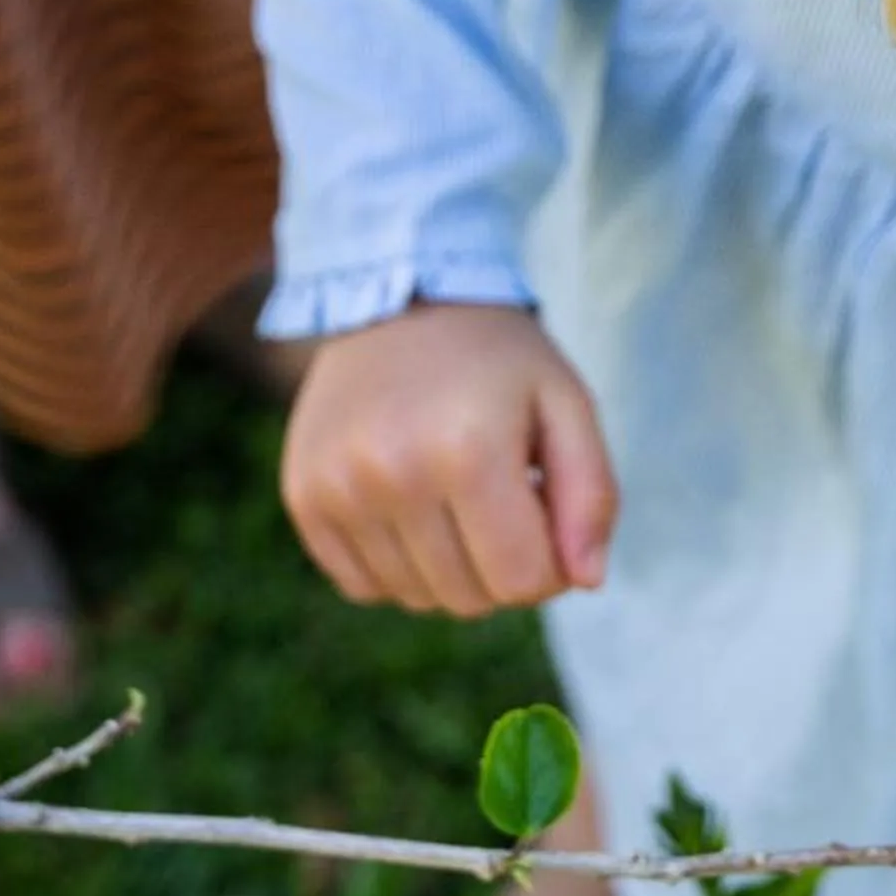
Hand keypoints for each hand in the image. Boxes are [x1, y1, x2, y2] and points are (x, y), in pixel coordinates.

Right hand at [280, 303, 615, 614]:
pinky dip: (398, 567)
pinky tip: (413, 507)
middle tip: (504, 501)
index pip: (522, 580)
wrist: (398, 297)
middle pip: (469, 598)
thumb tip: (586, 581)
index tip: (548, 516)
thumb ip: (591, 495)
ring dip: (451, 568)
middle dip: (503, 567)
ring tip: (457, 496)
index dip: (552, 565)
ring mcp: (338, 489)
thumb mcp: (567, 404)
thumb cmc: (498, 360)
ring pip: (417, 599)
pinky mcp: (304, 498)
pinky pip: (363, 586)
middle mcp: (393, 475)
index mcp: (469, 451)